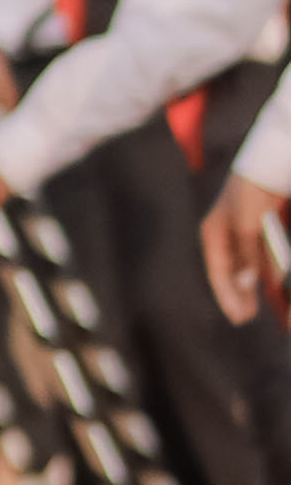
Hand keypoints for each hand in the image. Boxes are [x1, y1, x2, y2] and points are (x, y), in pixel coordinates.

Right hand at [203, 176, 283, 326]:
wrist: (267, 166)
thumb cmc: (250, 193)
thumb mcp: (246, 227)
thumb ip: (247, 256)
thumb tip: (247, 284)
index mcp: (212, 235)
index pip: (217, 273)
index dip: (227, 296)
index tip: (237, 317)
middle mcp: (224, 236)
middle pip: (230, 273)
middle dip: (238, 295)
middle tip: (244, 318)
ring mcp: (241, 233)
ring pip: (245, 267)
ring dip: (252, 286)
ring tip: (257, 307)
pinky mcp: (257, 229)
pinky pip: (260, 256)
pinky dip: (265, 270)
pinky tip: (272, 283)